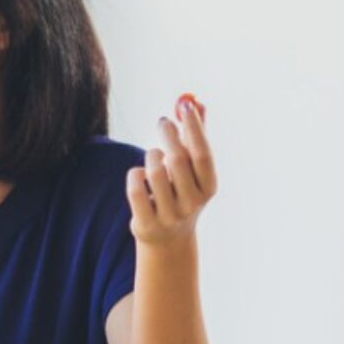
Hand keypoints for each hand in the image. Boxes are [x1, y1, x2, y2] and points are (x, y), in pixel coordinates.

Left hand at [126, 96, 217, 246]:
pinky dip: (134, 174)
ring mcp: (169, 215)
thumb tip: (196, 103)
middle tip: (163, 122)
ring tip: (154, 157)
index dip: (195, 129)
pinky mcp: (146, 223)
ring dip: (151, 156)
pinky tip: (139, 174)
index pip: (203, 154)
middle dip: (169, 134)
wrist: (168, 240)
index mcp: (208, 188)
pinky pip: (135, 188)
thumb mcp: (192, 170)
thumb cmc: (181, 193)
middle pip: (178, 160)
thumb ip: (195, 137)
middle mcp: (192, 203)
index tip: (185, 105)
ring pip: (154, 171)